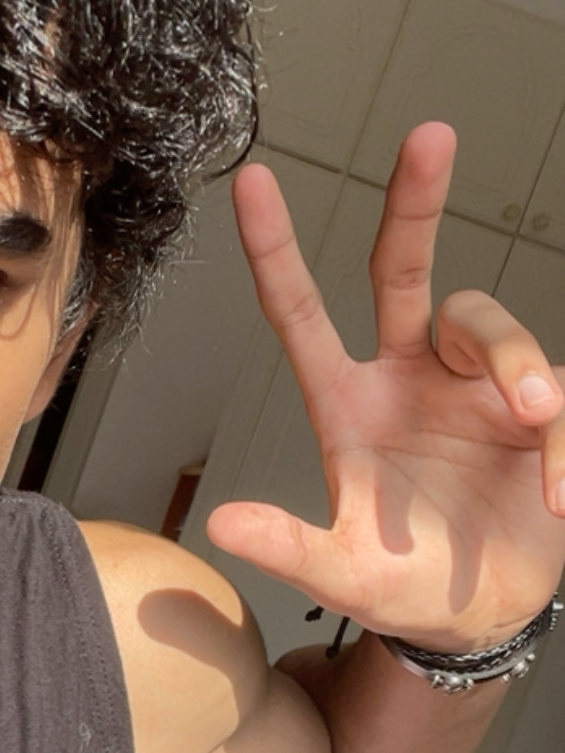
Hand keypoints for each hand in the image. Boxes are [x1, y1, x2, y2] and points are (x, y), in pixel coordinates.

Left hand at [208, 123, 564, 649]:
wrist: (478, 618)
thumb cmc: (401, 586)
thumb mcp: (342, 572)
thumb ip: (289, 547)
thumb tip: (221, 524)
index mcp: (348, 404)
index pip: (302, 314)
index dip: (276, 249)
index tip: (250, 181)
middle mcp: (409, 378)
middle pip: (406, 269)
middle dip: (414, 200)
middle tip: (429, 135)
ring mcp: (474, 389)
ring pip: (490, 324)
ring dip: (513, 362)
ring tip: (531, 420)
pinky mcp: (537, 412)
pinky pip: (556, 395)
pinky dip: (561, 445)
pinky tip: (555, 496)